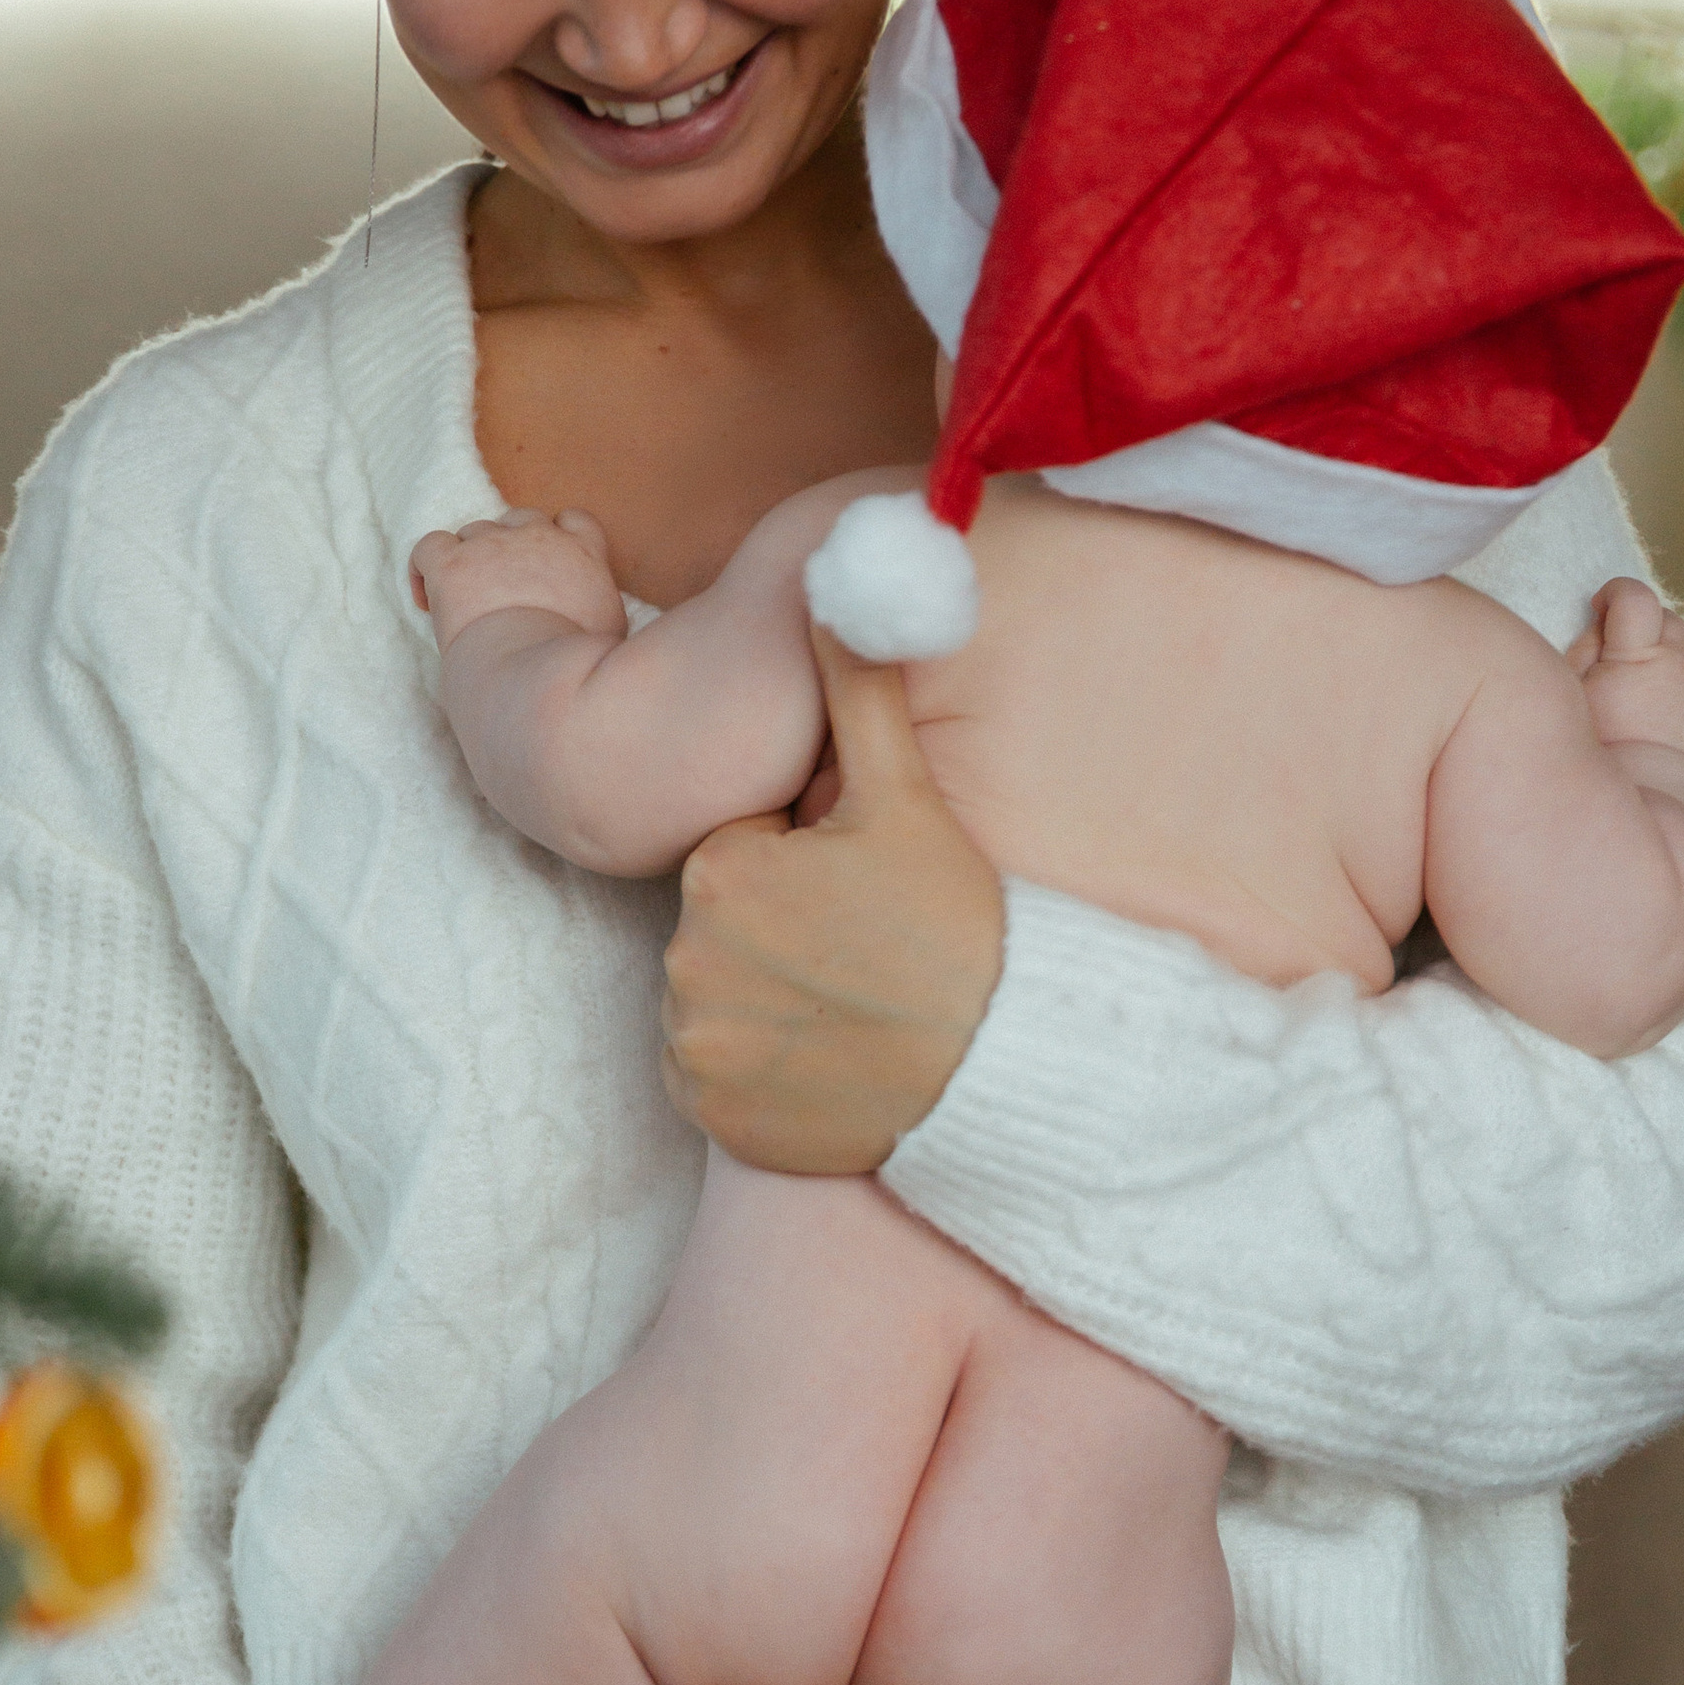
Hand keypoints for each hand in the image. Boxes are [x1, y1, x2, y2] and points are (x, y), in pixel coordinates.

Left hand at [410, 508, 628, 651]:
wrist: (543, 680)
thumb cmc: (583, 672)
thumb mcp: (615, 634)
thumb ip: (603, 612)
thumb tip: (601, 629)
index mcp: (583, 554)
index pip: (573, 520)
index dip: (556, 537)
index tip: (545, 567)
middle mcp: (538, 538)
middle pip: (520, 520)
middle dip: (510, 550)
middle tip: (504, 594)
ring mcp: (492, 546)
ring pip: (474, 531)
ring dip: (471, 559)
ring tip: (467, 604)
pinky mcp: (452, 565)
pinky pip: (427, 547)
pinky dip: (423, 569)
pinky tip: (426, 599)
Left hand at [661, 625, 1004, 1175]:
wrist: (995, 1075)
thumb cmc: (955, 931)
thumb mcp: (907, 797)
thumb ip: (858, 685)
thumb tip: (841, 570)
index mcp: (722, 868)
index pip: (744, 848)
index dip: (806, 866)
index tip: (864, 896)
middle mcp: (688, 957)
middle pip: (722, 923)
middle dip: (781, 930)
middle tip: (865, 953)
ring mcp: (697, 1044)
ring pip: (715, 997)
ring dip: (768, 1000)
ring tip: (850, 1008)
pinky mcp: (709, 1115)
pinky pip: (711, 1075)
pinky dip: (754, 1072)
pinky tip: (823, 1063)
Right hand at [1568, 576, 1683, 781]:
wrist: (1658, 805)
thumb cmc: (1606, 758)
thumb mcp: (1574, 701)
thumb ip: (1584, 653)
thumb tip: (1602, 627)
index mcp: (1639, 656)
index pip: (1633, 597)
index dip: (1617, 593)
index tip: (1605, 605)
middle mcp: (1683, 662)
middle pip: (1667, 619)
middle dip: (1646, 629)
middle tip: (1625, 656)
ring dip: (1680, 654)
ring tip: (1660, 684)